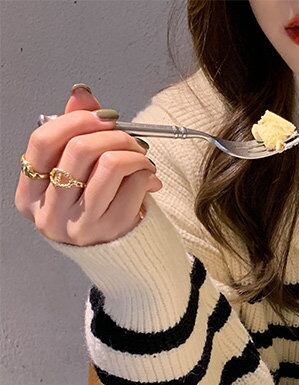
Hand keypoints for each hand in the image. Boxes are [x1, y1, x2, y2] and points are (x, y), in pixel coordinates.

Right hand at [14, 85, 162, 246]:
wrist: (118, 256)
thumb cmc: (92, 209)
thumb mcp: (75, 174)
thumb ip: (74, 133)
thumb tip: (82, 94)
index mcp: (30, 196)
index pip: (42, 143)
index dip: (74, 120)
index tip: (101, 116)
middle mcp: (50, 213)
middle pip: (78, 150)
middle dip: (111, 133)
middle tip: (127, 136)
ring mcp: (81, 225)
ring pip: (110, 165)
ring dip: (133, 151)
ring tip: (141, 155)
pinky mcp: (113, 231)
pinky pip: (134, 185)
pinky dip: (146, 172)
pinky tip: (148, 175)